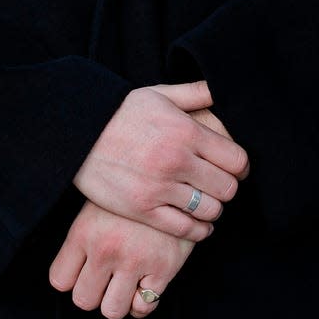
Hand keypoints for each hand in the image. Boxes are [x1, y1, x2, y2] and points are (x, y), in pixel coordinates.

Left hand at [50, 200, 195, 318]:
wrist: (175, 178)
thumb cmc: (133, 190)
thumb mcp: (100, 202)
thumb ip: (83, 236)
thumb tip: (71, 270)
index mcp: (85, 231)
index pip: (59, 280)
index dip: (71, 280)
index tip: (80, 274)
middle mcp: (106, 248)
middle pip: (83, 300)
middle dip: (94, 293)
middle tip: (104, 279)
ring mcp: (134, 261)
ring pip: (112, 310)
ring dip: (117, 301)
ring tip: (123, 283)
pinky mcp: (162, 269)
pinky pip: (143, 308)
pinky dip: (142, 302)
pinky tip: (143, 283)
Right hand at [73, 81, 249, 239]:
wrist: (78, 133)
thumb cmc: (121, 112)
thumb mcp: (158, 93)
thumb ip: (195, 93)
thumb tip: (222, 88)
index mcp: (186, 131)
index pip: (237, 160)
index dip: (240, 166)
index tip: (234, 167)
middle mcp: (177, 160)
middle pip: (228, 188)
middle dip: (228, 187)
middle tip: (218, 184)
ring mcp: (160, 188)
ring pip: (210, 211)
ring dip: (212, 208)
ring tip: (205, 201)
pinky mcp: (144, 209)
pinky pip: (186, 229)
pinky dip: (198, 230)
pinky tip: (197, 222)